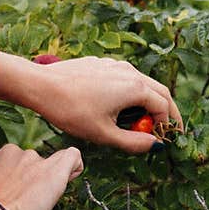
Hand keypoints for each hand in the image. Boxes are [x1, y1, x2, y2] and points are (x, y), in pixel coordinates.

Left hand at [0, 52, 182, 153]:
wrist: (40, 85)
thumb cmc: (71, 110)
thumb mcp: (104, 134)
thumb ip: (133, 142)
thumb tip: (154, 145)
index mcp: (135, 88)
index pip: (164, 107)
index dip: (167, 126)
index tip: (162, 140)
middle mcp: (130, 72)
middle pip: (161, 91)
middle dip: (167, 111)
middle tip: (168, 129)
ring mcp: (116, 65)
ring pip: (145, 83)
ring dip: (150, 101)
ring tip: (144, 120)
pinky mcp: (103, 64)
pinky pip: (127, 78)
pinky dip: (134, 93)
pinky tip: (121, 106)